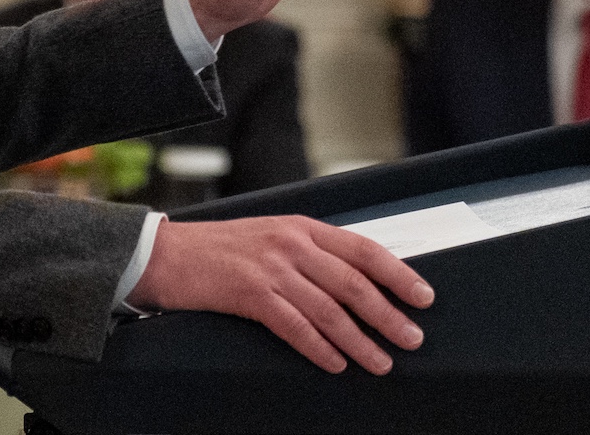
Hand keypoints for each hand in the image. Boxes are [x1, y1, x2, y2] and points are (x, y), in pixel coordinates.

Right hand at [126, 216, 432, 374]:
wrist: (167, 253)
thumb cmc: (220, 249)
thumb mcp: (270, 236)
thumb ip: (309, 252)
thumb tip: (355, 283)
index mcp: (301, 226)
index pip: (362, 248)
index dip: (398, 273)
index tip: (423, 296)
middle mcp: (291, 243)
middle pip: (353, 282)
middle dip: (388, 314)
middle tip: (412, 338)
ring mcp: (270, 268)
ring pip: (329, 309)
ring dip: (360, 340)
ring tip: (381, 362)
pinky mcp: (250, 293)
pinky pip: (294, 325)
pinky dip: (320, 347)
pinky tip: (336, 363)